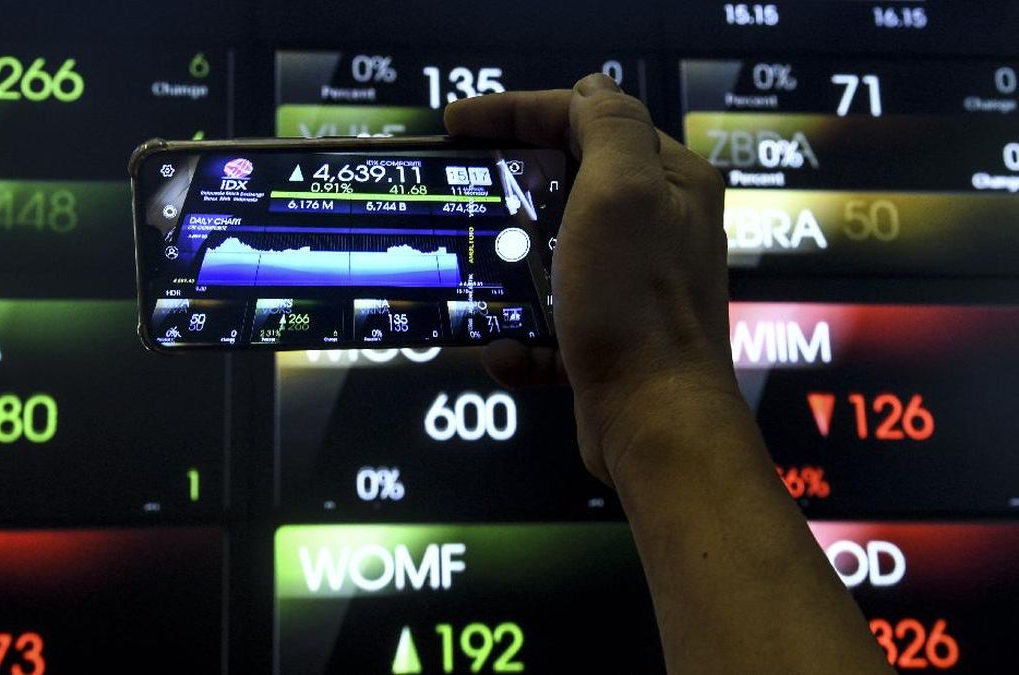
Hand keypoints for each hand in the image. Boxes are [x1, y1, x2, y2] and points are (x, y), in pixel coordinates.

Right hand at [445, 74, 735, 486]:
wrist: (651, 420)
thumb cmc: (633, 300)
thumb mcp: (621, 193)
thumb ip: (609, 127)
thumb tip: (592, 87)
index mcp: (667, 182)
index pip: (587, 117)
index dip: (517, 110)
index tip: (454, 124)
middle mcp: (656, 228)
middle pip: (566, 184)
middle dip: (507, 191)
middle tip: (455, 193)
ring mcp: (630, 287)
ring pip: (549, 257)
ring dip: (505, 271)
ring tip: (468, 278)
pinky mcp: (607, 339)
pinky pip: (548, 322)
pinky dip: (521, 336)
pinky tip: (506, 350)